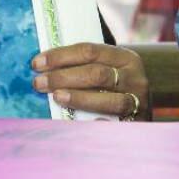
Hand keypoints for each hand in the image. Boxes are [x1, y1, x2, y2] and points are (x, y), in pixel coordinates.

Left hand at [32, 43, 149, 119]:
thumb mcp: (106, 67)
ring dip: (78, 98)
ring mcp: (138, 102)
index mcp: (124, 57)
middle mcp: (135, 78)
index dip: (60, 56)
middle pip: (96, 74)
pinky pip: (117, 126)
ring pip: (108, 100)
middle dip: (63, 77)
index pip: (89, 51)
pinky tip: (82, 124)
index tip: (36, 64)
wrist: (142, 109)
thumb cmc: (113, 85)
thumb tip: (42, 63)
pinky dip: (99, 125)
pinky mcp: (138, 124)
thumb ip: (81, 63)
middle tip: (38, 82)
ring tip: (55, 97)